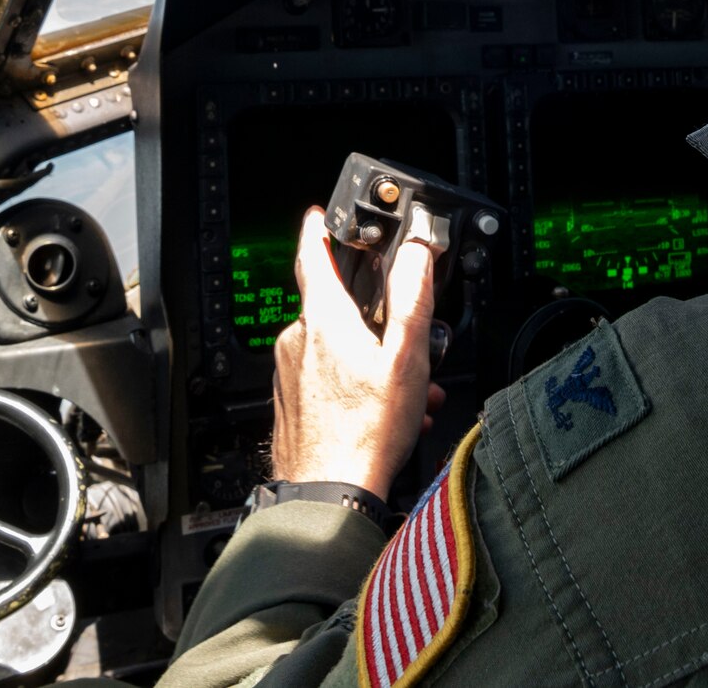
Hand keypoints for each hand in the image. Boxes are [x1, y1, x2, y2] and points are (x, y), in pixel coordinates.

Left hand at [269, 206, 442, 499]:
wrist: (327, 493)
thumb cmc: (365, 432)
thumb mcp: (405, 358)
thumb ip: (412, 298)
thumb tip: (417, 252)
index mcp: (323, 319)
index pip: (312, 254)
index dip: (319, 229)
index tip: (322, 214)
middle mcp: (298, 340)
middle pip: (337, 307)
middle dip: (375, 319)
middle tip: (407, 337)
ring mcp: (289, 372)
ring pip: (337, 348)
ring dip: (374, 360)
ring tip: (409, 390)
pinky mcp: (291, 400)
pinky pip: (327, 377)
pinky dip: (357, 384)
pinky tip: (388, 411)